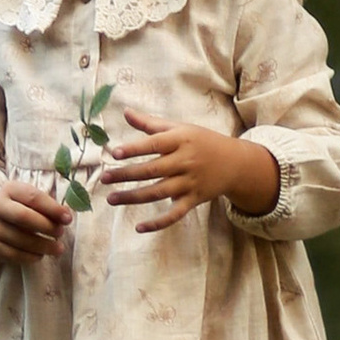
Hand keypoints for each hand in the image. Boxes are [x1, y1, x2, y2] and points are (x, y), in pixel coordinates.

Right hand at [0, 183, 71, 263]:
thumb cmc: (21, 208)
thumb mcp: (32, 200)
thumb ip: (49, 206)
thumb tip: (66, 216)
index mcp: (9, 189)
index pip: (33, 197)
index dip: (52, 209)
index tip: (68, 218)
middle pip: (23, 217)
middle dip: (46, 226)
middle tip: (61, 232)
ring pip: (19, 239)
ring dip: (43, 245)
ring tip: (58, 248)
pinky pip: (13, 255)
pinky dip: (30, 257)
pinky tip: (41, 255)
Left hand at [100, 107, 280, 234]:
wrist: (235, 163)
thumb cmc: (201, 141)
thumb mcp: (179, 128)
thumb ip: (150, 123)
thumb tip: (125, 112)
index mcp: (181, 140)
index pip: (154, 144)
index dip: (134, 148)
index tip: (114, 152)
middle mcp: (185, 162)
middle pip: (152, 170)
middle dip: (126, 175)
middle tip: (104, 178)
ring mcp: (190, 183)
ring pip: (158, 192)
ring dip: (134, 197)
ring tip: (111, 198)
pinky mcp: (193, 200)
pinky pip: (174, 215)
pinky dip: (158, 223)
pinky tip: (139, 227)